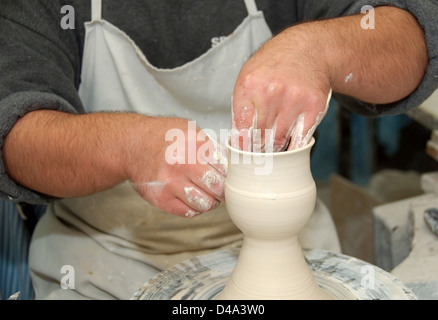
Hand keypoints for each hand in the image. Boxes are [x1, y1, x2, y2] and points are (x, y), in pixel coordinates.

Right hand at [126, 118, 227, 217]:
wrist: (132, 145)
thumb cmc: (164, 137)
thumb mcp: (190, 131)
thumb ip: (211, 147)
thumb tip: (234, 165)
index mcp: (194, 144)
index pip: (225, 168)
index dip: (230, 174)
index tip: (227, 176)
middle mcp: (182, 164)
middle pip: (218, 188)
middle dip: (222, 190)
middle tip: (219, 188)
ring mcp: (170, 183)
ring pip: (205, 204)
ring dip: (210, 201)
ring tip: (206, 194)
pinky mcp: (161, 199)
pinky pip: (189, 213)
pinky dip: (195, 208)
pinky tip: (192, 198)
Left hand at [231, 26, 331, 151]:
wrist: (309, 49)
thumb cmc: (274, 65)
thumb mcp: (249, 77)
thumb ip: (241, 107)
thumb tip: (239, 142)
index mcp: (249, 85)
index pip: (241, 131)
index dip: (241, 149)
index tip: (242, 158)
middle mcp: (270, 92)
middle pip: (259, 139)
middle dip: (257, 151)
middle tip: (258, 156)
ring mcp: (294, 100)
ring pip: (279, 141)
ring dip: (275, 150)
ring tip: (272, 149)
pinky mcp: (314, 107)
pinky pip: (300, 140)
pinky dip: (293, 147)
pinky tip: (289, 146)